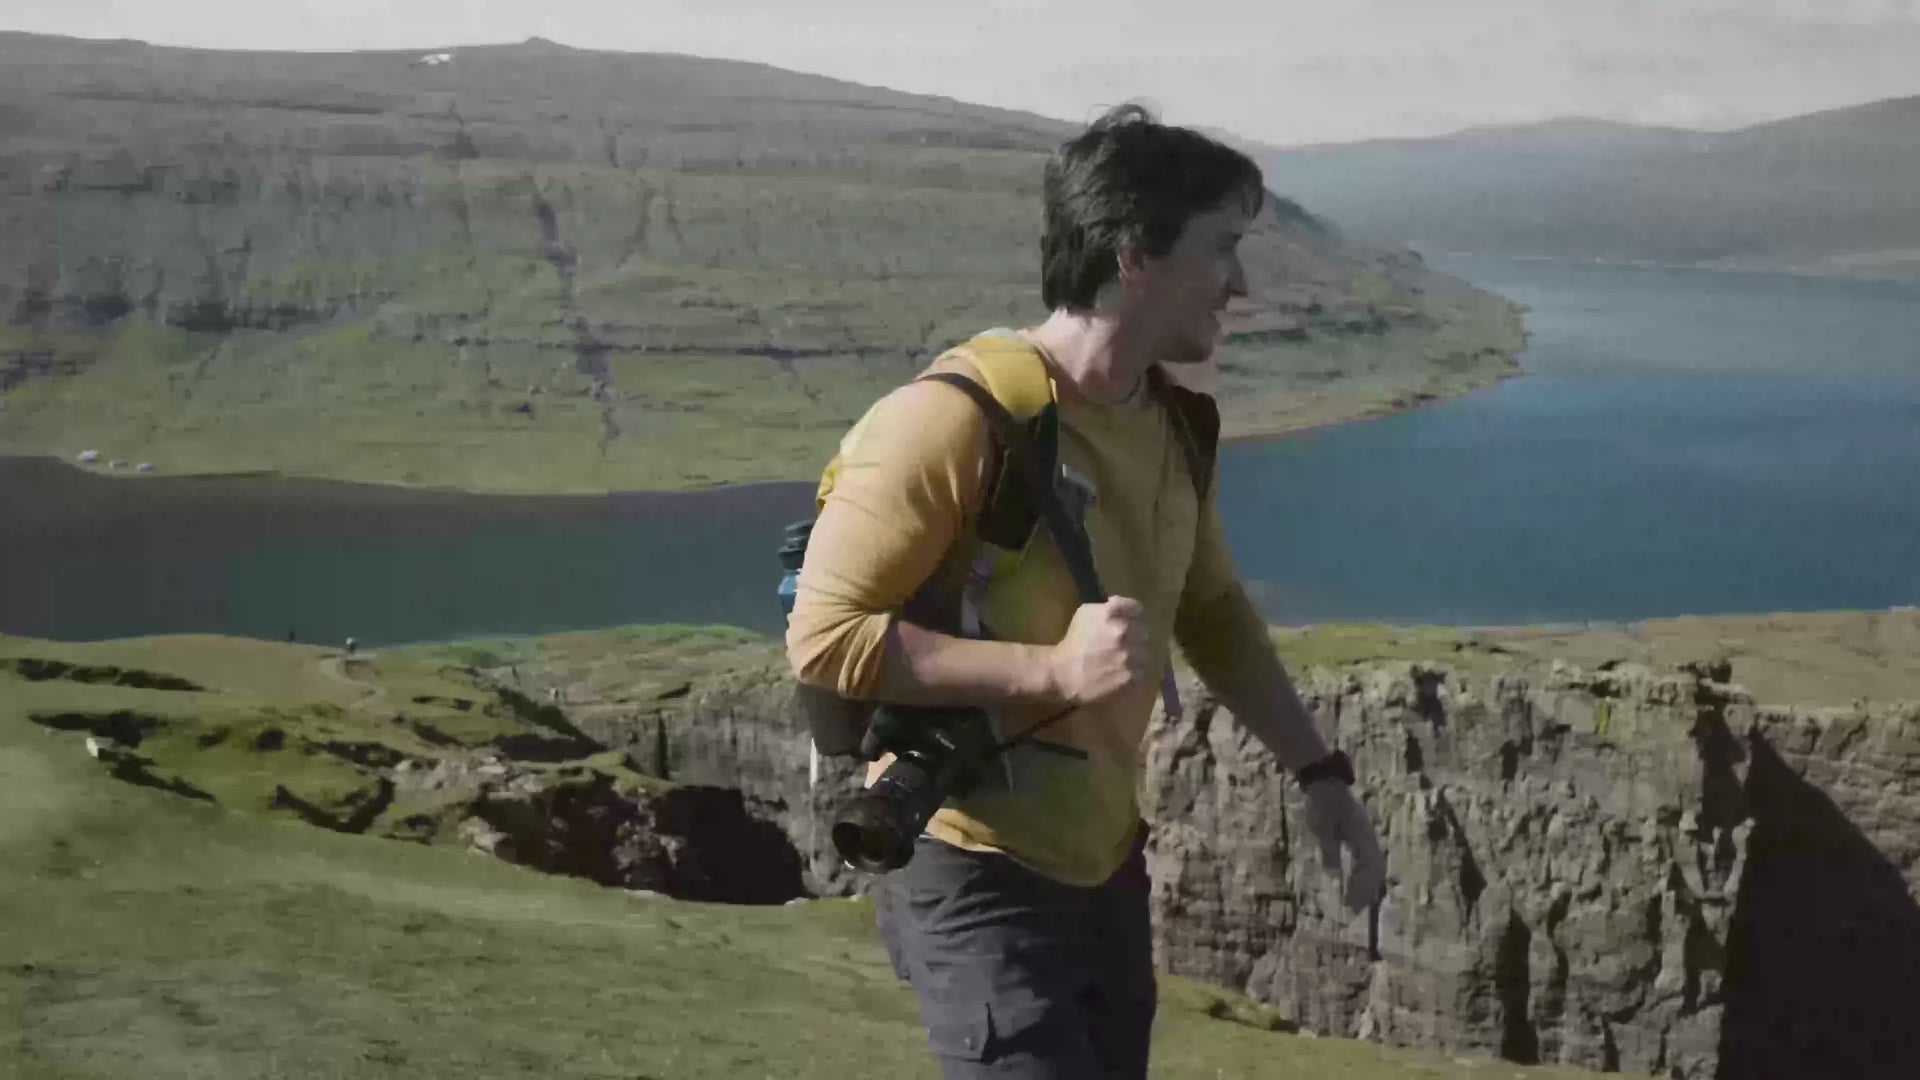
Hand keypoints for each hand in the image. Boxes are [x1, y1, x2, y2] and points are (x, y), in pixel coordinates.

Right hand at [1048, 596, 1148, 705]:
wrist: (1064, 674)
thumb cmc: (1074, 642)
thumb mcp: (1085, 613)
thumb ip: (1107, 605)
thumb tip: (1119, 604)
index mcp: (1111, 613)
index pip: (1136, 609)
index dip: (1132, 615)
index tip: (1127, 621)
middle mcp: (1124, 632)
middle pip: (1143, 631)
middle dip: (1134, 636)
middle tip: (1123, 643)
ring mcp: (1130, 655)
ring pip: (1145, 652)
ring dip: (1136, 654)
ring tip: (1122, 660)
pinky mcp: (1132, 677)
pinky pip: (1142, 671)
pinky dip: (1134, 671)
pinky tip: (1121, 672)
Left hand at [1303, 779, 1386, 913]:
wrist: (1325, 780)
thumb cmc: (1321, 802)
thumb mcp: (1321, 827)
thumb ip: (1329, 849)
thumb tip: (1335, 874)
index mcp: (1362, 837)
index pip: (1368, 869)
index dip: (1361, 889)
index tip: (1350, 905)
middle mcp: (1368, 837)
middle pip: (1375, 870)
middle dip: (1366, 891)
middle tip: (1354, 910)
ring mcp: (1366, 834)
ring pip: (1373, 864)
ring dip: (1366, 883)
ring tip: (1357, 901)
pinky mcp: (1359, 833)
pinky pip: (1367, 857)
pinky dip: (1363, 872)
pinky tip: (1353, 880)